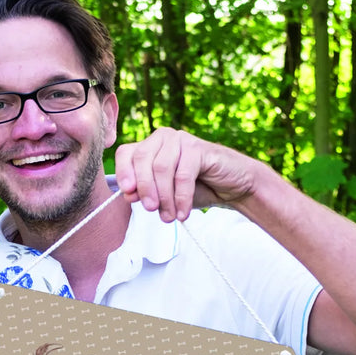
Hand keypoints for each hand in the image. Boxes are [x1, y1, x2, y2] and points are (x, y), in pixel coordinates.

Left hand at [114, 127, 256, 222]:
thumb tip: (128, 194)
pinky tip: (183, 213)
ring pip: (161, 168)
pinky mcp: (199, 148)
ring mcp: (181, 140)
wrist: (232, 187)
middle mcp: (163, 138)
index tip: (127, 194)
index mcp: (150, 146)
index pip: (126, 153)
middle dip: (144, 188)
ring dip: (164, 197)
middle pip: (142, 159)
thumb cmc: (195, 189)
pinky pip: (183, 175)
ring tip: (169, 216)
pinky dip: (181, 198)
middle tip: (151, 210)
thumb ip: (145, 193)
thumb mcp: (164, 195)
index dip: (123, 172)